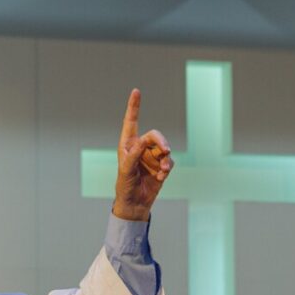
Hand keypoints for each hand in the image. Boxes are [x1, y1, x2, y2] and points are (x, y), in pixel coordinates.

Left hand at [113, 89, 172, 221]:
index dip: (134, 107)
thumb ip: (134, 155)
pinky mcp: (161, 166)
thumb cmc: (125, 186)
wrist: (135, 203)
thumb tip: (143, 142)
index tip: (136, 91)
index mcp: (127, 145)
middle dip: (161, 141)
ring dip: (165, 158)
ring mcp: (151, 156)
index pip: (131, 122)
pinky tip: (161, 176)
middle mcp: (140, 147)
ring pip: (164, 149)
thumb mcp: (126, 170)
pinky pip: (169, 161)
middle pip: (154, 135)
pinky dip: (167, 167)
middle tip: (166, 149)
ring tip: (162, 169)